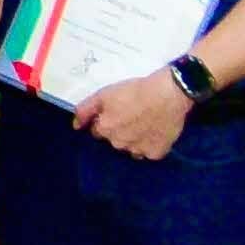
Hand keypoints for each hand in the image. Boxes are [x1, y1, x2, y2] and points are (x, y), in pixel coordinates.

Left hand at [75, 71, 192, 160]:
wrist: (168, 94)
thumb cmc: (135, 91)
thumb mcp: (104, 94)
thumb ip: (85, 110)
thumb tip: (76, 126)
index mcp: (105, 129)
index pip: (98, 131)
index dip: (105, 120)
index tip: (117, 112)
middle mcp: (119, 144)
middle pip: (114, 140)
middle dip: (119, 131)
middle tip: (132, 115)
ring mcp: (138, 150)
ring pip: (131, 148)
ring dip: (134, 139)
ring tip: (144, 123)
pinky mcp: (156, 153)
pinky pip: (149, 152)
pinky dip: (150, 144)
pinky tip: (154, 132)